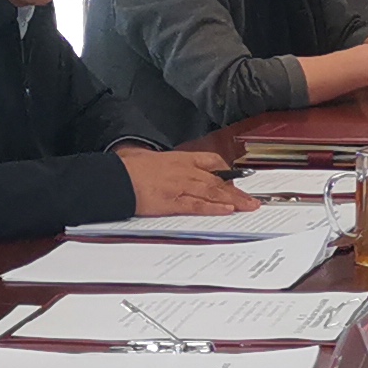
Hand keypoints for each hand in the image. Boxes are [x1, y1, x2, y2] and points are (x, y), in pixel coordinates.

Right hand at [126, 147, 254, 215]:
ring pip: (213, 192)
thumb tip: (157, 164)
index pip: (210, 160)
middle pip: (217, 180)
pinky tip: (227, 210)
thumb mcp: (146, 157)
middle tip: (252, 199)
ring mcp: (180, 186)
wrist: (115, 178)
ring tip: (249, 207)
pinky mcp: (172, 202)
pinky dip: (214, 207)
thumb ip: (159, 162)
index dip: (226, 171)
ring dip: (233, 200)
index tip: (236, 179)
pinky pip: (198, 205)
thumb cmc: (127, 168)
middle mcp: (184, 171)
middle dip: (237, 191)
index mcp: (179, 158)